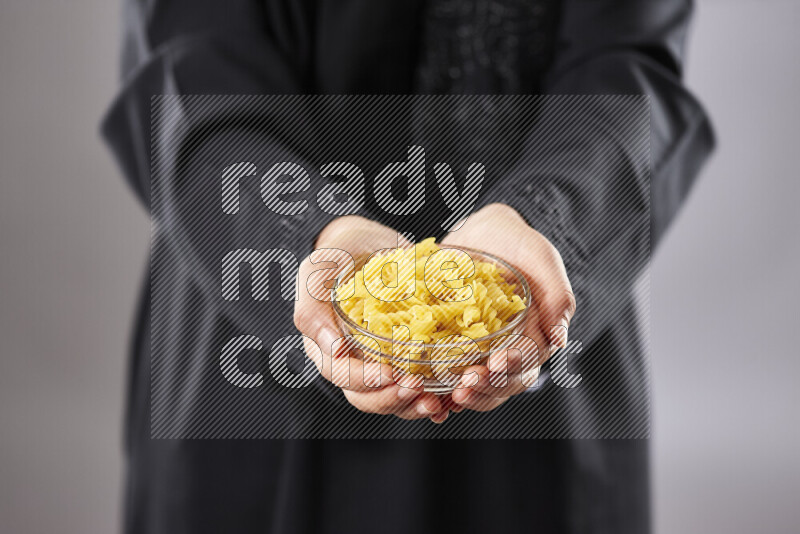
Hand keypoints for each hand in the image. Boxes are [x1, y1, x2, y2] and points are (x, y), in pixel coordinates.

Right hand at [294, 216, 451, 422]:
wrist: (367, 243)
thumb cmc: (336, 256)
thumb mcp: (316, 273)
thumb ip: (313, 309)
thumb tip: (333, 349)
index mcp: (327, 347)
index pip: (342, 375)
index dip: (365, 381)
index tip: (389, 374)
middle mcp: (353, 361)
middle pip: (367, 397)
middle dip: (393, 399)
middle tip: (417, 388)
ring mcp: (380, 361)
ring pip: (393, 397)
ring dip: (413, 404)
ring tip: (436, 401)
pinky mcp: (405, 356)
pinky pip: (417, 383)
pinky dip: (433, 395)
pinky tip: (450, 397)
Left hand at [441, 203, 576, 411]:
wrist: (483, 233)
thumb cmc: (520, 246)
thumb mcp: (543, 260)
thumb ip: (557, 297)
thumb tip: (560, 340)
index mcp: (533, 339)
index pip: (526, 365)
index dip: (512, 369)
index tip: (496, 362)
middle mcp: (506, 352)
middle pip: (500, 385)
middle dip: (485, 388)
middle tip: (465, 384)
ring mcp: (478, 353)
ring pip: (475, 387)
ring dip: (463, 395)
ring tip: (446, 393)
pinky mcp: (450, 347)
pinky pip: (443, 376)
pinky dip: (436, 390)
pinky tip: (424, 391)